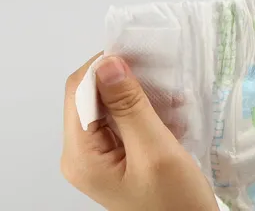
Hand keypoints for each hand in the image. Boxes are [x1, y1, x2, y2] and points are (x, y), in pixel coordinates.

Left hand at [61, 54, 218, 210]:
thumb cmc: (175, 204)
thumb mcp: (156, 151)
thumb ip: (130, 106)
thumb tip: (108, 62)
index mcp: (81, 155)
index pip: (78, 91)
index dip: (104, 66)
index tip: (142, 57)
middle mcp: (82, 155)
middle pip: (93, 97)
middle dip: (128, 83)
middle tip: (164, 80)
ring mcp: (99, 158)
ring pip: (112, 107)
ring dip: (143, 97)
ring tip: (175, 103)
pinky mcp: (117, 159)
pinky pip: (125, 123)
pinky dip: (149, 113)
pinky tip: (173, 118)